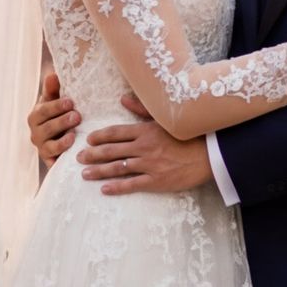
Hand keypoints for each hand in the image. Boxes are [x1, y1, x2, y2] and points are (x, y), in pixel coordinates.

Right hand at [29, 70, 81, 171]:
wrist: (63, 140)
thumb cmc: (60, 114)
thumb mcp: (56, 100)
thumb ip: (53, 89)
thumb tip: (52, 74)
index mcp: (36, 116)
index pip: (43, 110)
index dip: (56, 106)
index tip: (71, 101)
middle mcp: (36, 133)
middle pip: (46, 128)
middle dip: (61, 122)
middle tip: (77, 116)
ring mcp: (42, 148)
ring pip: (50, 146)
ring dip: (62, 140)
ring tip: (74, 134)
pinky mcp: (50, 162)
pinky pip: (54, 160)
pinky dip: (62, 156)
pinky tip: (72, 150)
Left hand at [77, 96, 212, 194]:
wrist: (208, 155)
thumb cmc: (187, 134)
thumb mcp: (163, 118)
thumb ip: (141, 109)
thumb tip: (122, 97)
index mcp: (145, 130)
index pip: (115, 132)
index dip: (99, 136)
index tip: (87, 139)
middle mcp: (143, 147)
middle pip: (111, 151)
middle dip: (92, 155)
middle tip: (78, 158)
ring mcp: (149, 165)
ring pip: (117, 168)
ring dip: (98, 171)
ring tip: (84, 174)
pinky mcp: (156, 181)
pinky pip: (131, 184)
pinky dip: (116, 187)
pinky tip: (104, 189)